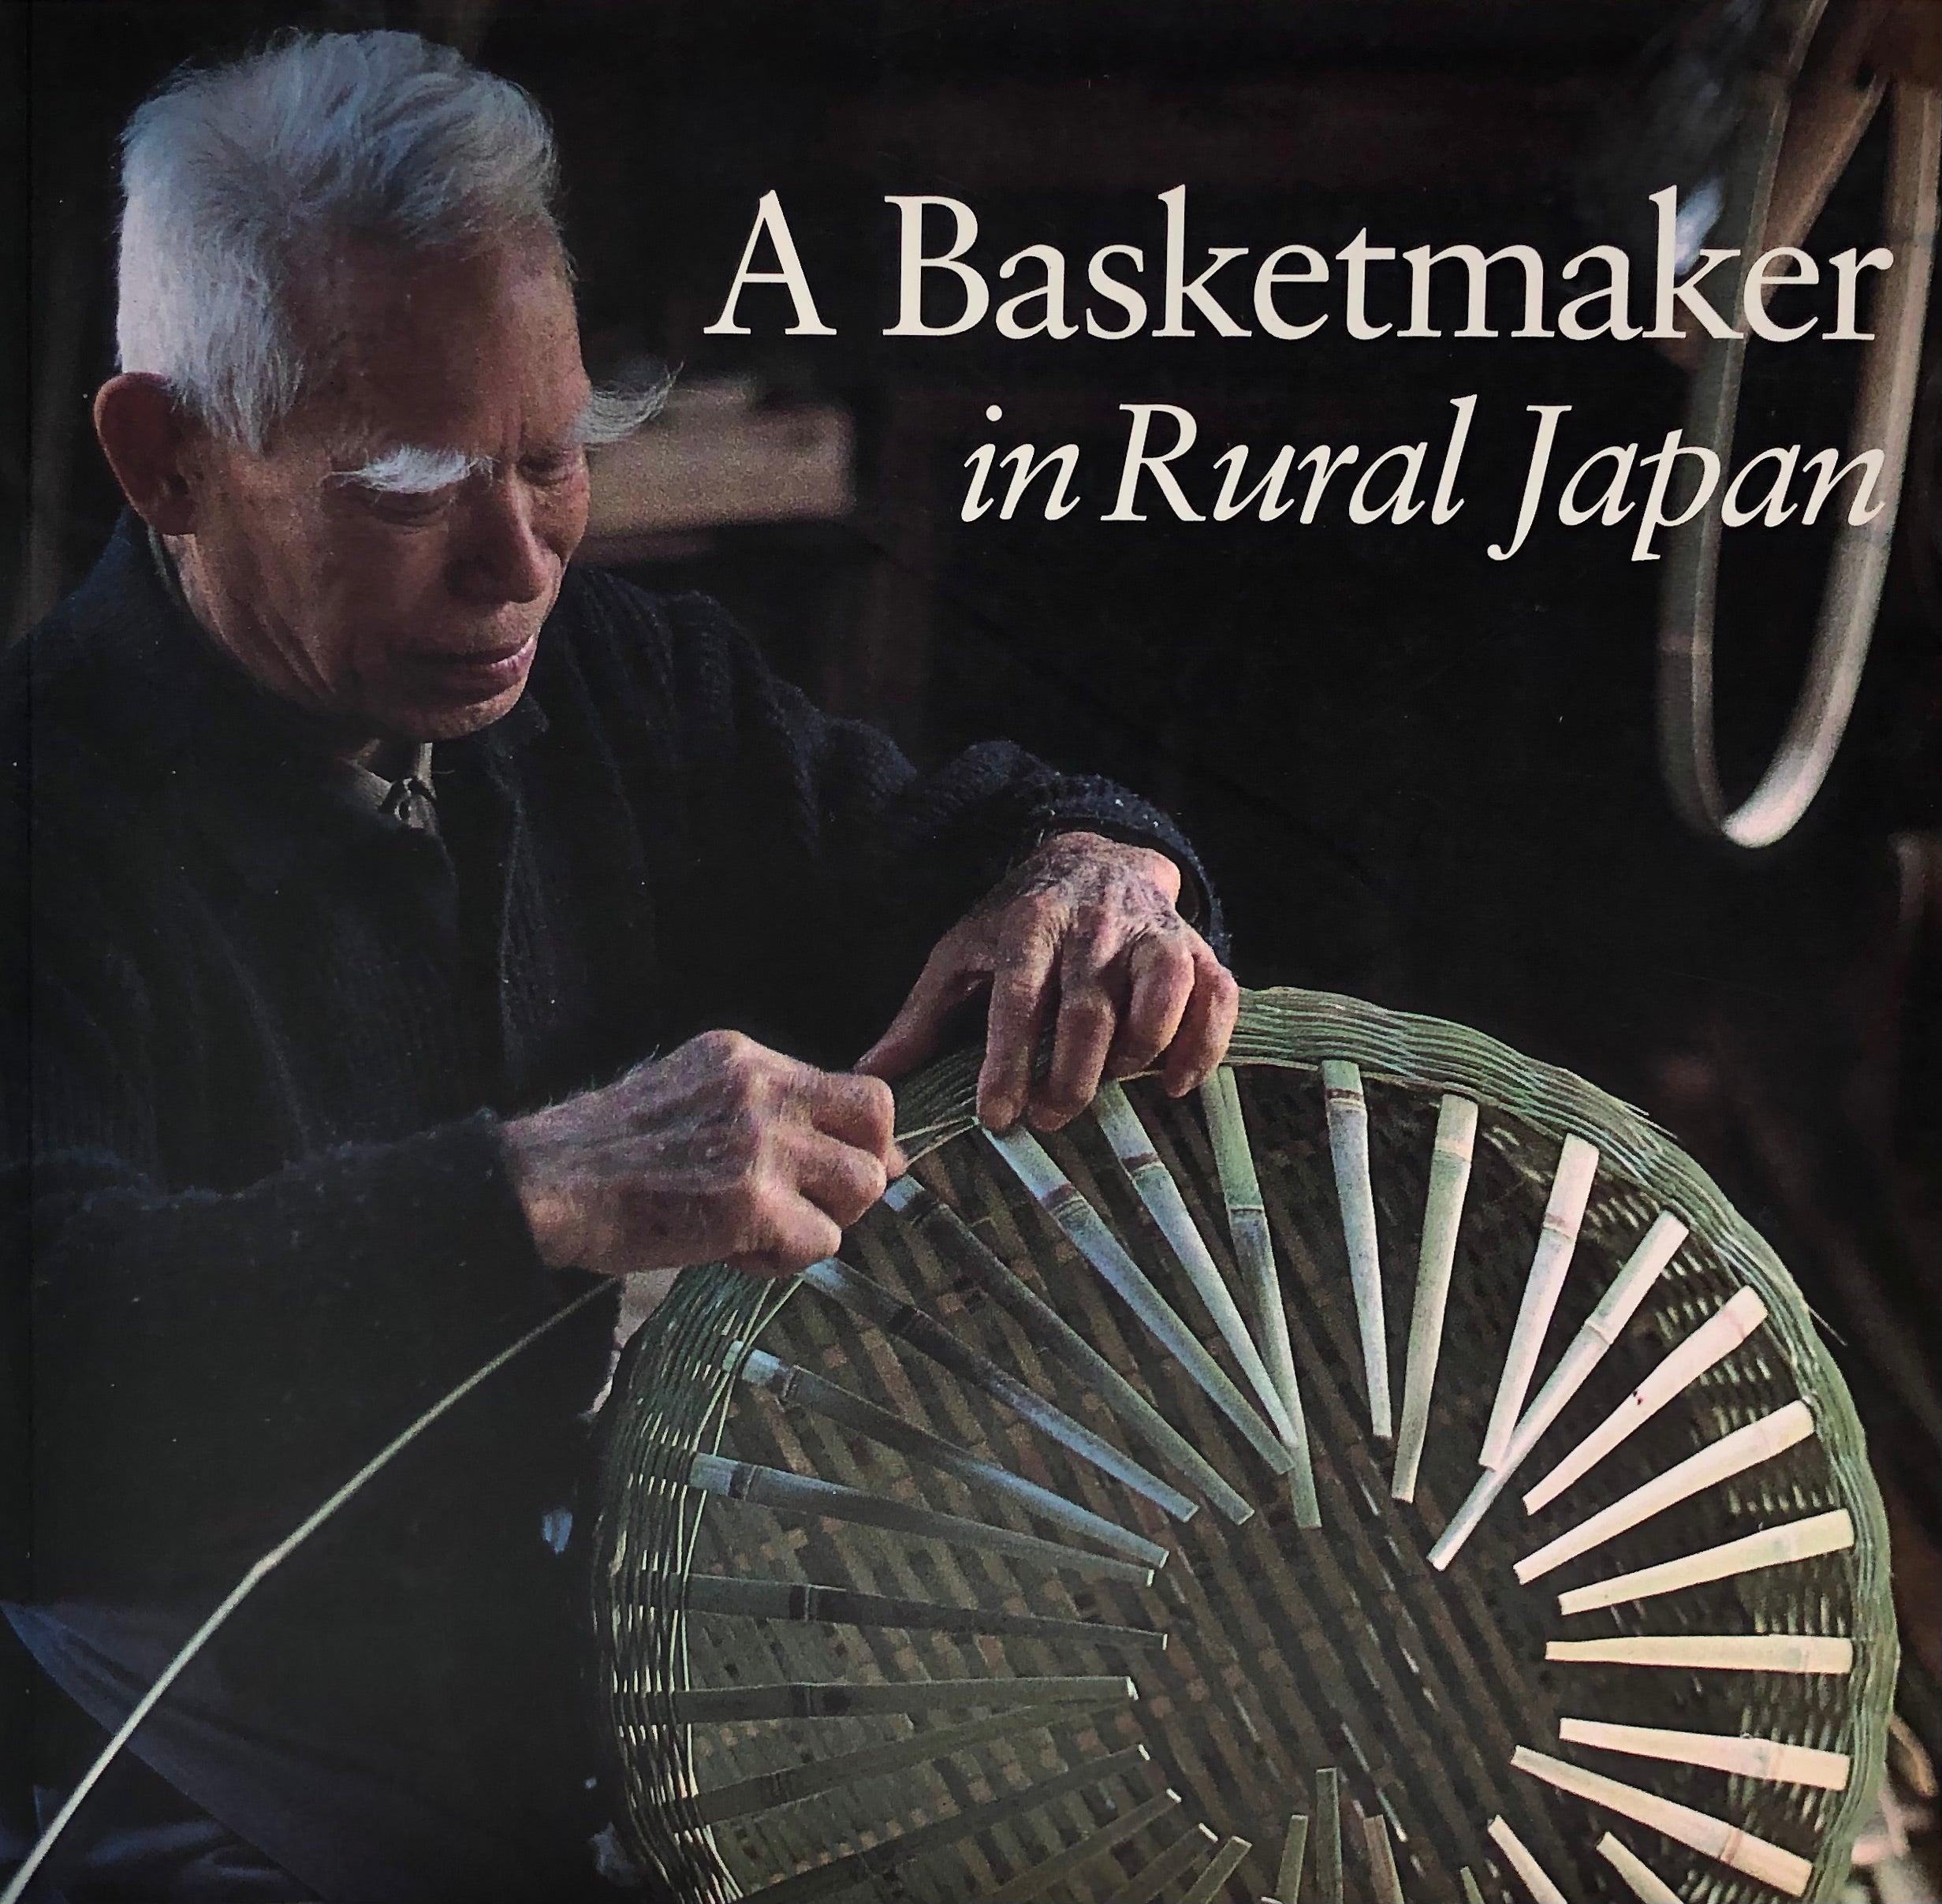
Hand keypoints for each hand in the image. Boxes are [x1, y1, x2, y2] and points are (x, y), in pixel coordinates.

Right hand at [503, 1030, 900, 1279]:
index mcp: (746, 1059)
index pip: (858, 1089)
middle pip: (877, 1125)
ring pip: (861, 1186)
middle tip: (814, 1205)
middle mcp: (762, 1090)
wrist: (548, 1185)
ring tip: (766, 1231)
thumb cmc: (609, 1155)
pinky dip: (785, 1261)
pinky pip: (820, 1242)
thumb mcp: (692, 1095)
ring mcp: (760, 1145)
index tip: (843, 1168)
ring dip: (822, 1221)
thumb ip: (767, 1112)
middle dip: (859, 1174)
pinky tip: (737, 1254)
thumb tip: (859, 1154)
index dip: (865, 1138)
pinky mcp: (751, 1203)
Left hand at [858, 830, 1238, 1130]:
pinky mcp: (1196, 947)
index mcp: (1028, 926)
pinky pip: (1215, 996)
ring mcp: (1150, 933)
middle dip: (1070, 1076)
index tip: (997, 1117)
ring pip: (1159, 996)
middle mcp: (1093, 925)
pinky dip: (1202, 1045)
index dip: (1008, 1063)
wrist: (1092, 858)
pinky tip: (1173, 1082)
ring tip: (1108, 1085)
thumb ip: (920, 1023)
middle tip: (1050, 1117)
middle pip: (1089, 1010)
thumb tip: (869, 1079)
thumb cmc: (1017, 924)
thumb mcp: (961, 958)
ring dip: (1136, 1055)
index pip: (1017, 999)